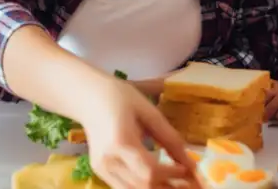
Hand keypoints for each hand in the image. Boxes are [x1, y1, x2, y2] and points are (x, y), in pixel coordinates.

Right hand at [79, 77, 199, 188]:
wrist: (88, 97)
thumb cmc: (120, 97)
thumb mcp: (149, 112)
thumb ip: (169, 137)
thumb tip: (190, 162)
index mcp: (120, 142)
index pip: (150, 171)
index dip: (172, 175)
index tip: (188, 170)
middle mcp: (108, 161)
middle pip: (142, 187)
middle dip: (169, 188)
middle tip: (188, 183)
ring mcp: (101, 169)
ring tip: (176, 185)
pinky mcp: (99, 172)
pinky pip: (125, 188)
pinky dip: (143, 188)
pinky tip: (159, 181)